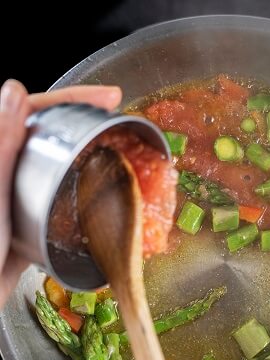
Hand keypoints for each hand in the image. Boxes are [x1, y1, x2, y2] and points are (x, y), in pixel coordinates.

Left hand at [0, 79, 121, 308]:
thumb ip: (1, 144)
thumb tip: (13, 89)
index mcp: (1, 155)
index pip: (35, 111)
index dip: (73, 98)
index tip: (110, 97)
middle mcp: (11, 171)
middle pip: (52, 136)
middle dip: (86, 124)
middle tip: (120, 121)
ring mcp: (22, 197)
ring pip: (59, 167)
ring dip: (88, 158)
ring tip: (119, 153)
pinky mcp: (31, 223)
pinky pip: (61, 201)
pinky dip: (82, 195)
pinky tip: (101, 197)